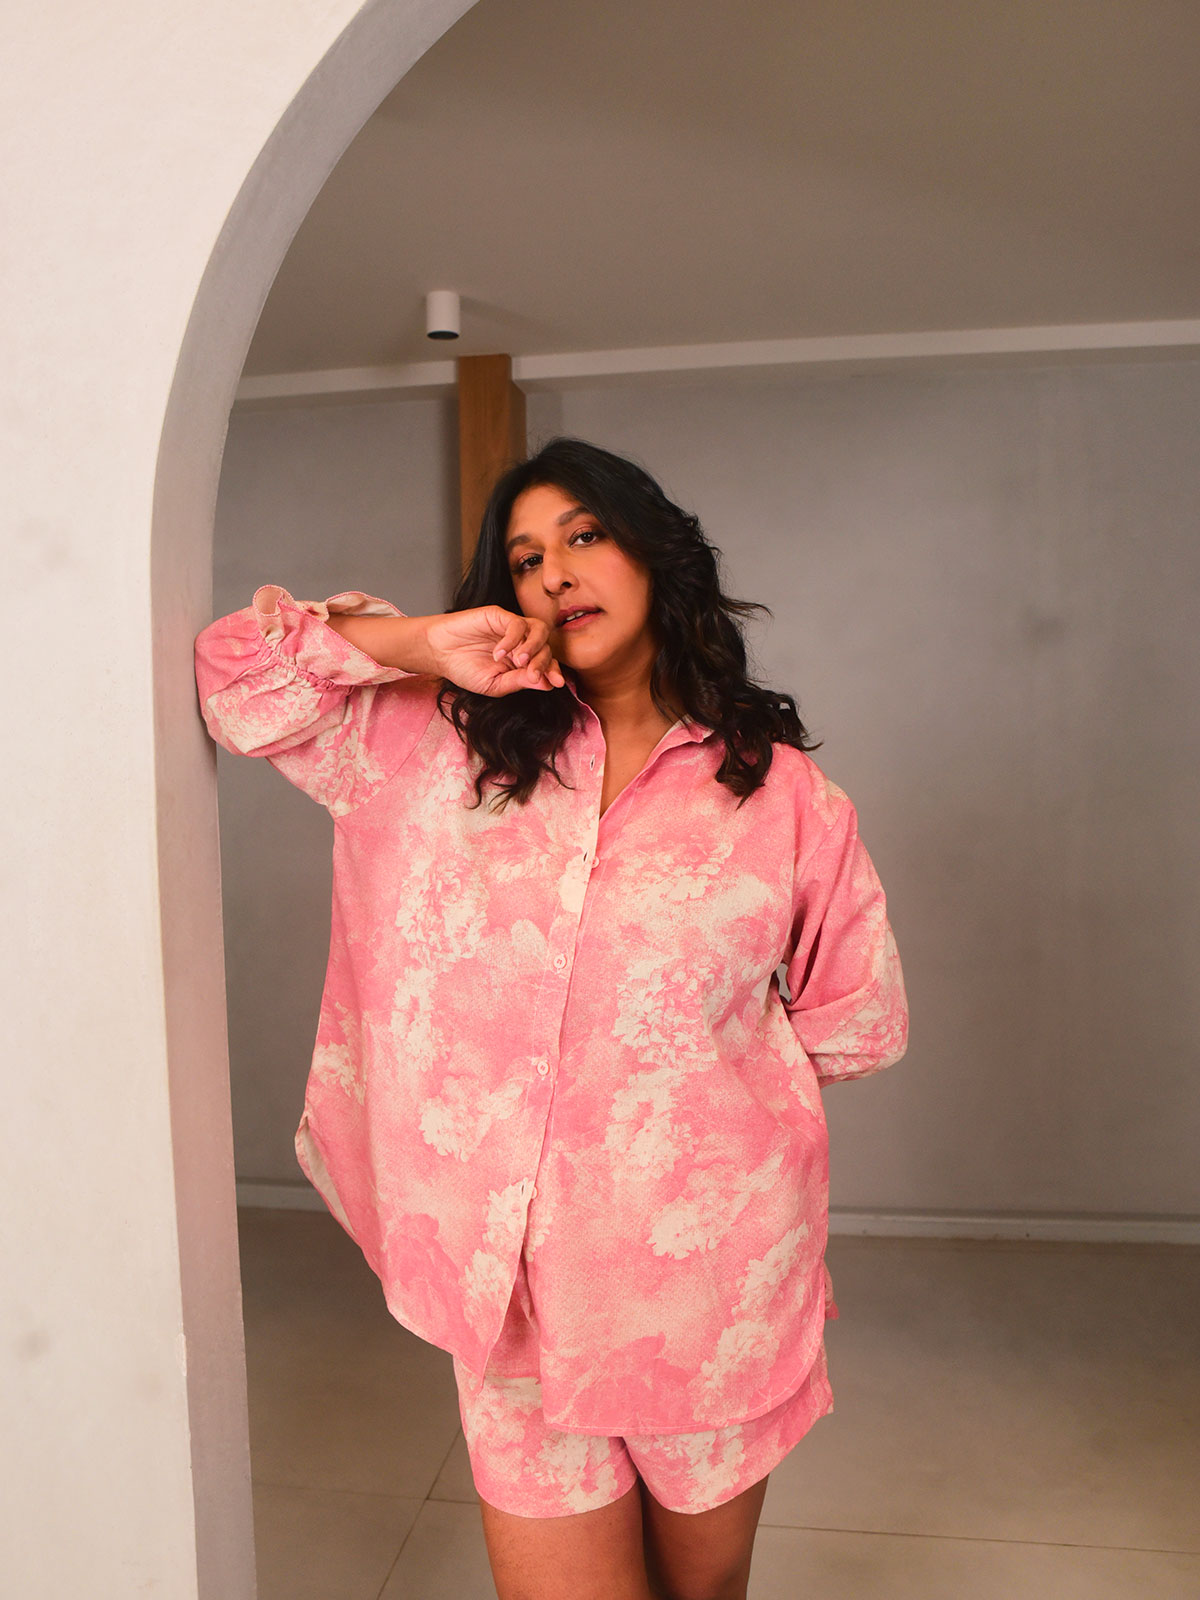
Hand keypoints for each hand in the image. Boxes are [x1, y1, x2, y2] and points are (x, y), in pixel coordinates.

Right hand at [425, 606, 566, 696]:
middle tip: (533, 676)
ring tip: (520, 661)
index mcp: (522, 662)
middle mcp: (521, 643)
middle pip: (547, 647)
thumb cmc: (464, 669)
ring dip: (534, 647)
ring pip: (539, 630)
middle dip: (544, 663)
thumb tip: (547, 683)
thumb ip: (519, 682)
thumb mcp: (494, 685)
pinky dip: (512, 639)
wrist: (439, 653)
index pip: (547, 663)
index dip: (554, 672)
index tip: (556, 683)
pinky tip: (498, 653)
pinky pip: (517, 623)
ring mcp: (511, 629)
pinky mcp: (499, 616)